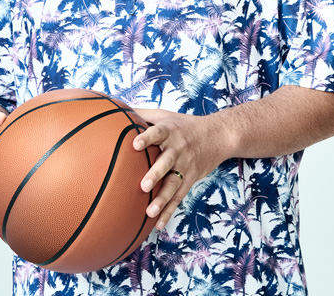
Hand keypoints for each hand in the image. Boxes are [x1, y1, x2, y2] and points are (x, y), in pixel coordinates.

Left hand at [132, 109, 226, 229]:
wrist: (218, 135)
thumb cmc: (185, 124)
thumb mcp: (165, 115)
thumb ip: (141, 114)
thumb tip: (115, 109)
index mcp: (170, 131)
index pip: (157, 133)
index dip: (146, 138)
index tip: (135, 144)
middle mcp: (178, 149)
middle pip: (167, 162)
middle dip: (156, 174)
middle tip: (144, 185)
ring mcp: (185, 166)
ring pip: (174, 184)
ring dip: (163, 199)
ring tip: (150, 212)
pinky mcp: (190, 179)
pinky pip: (179, 197)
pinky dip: (169, 211)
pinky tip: (158, 224)